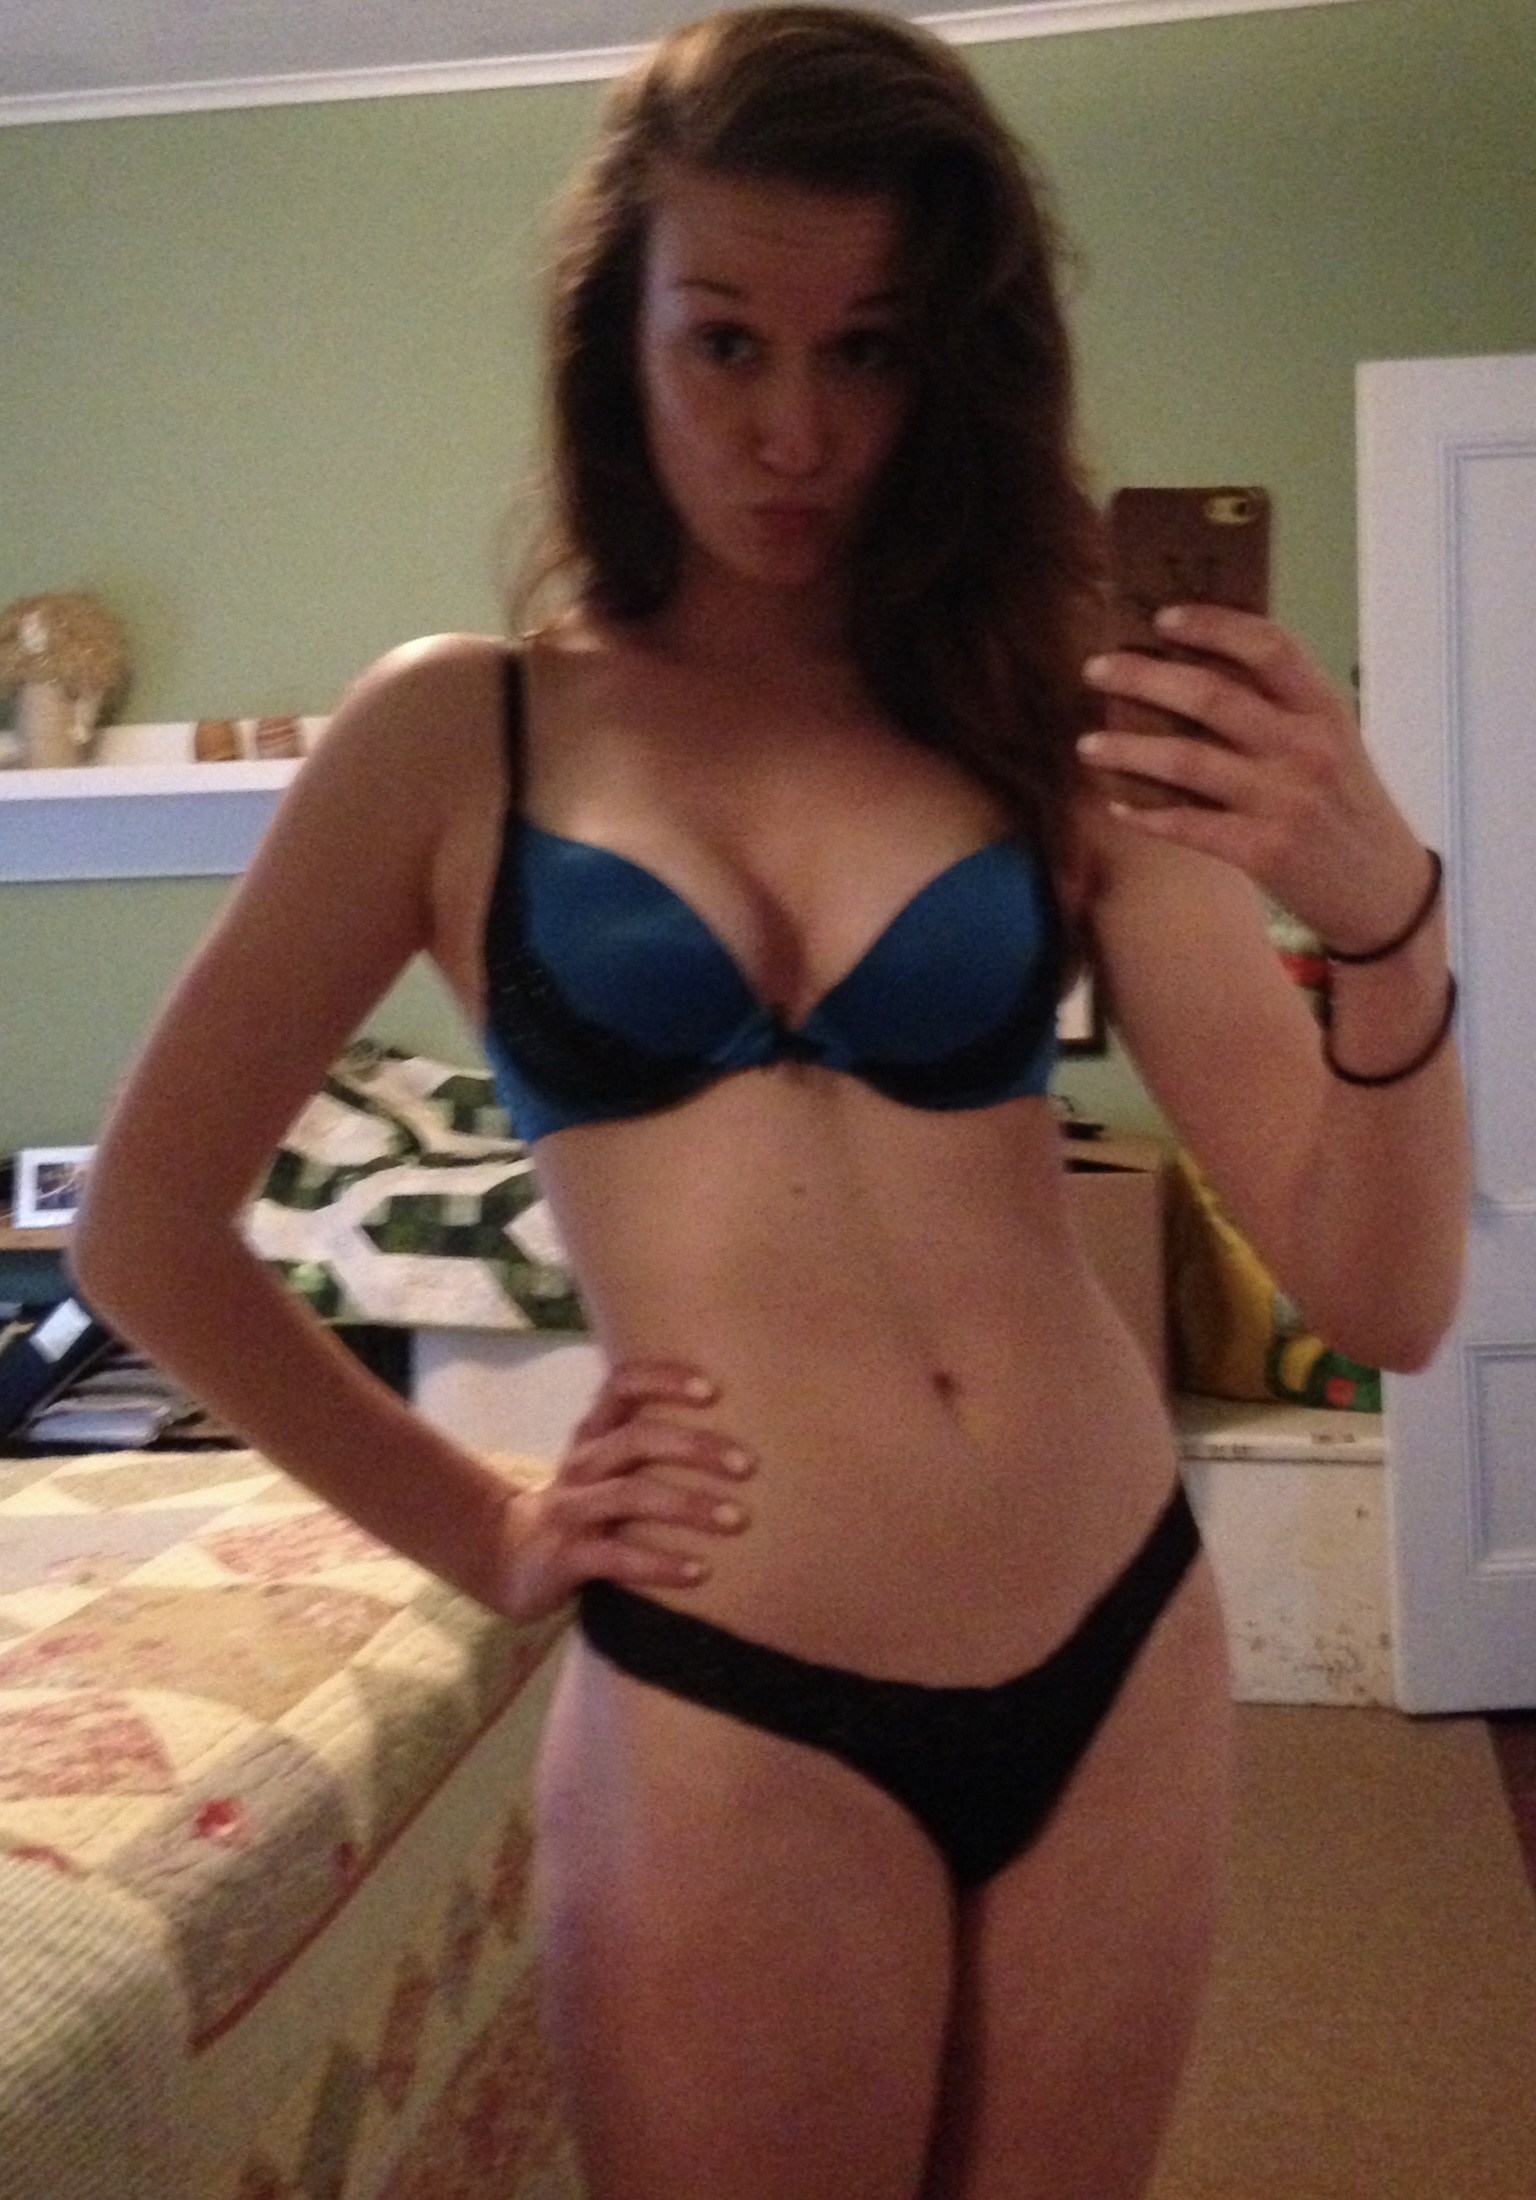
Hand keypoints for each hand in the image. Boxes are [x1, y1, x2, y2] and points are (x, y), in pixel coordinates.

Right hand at [488, 1358, 753, 1623]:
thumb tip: (740, 1425)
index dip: (664, 1380)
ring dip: (688, 1506)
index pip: (623, 1385)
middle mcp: (582, 1462)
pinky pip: (616, 1557)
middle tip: (748, 1465)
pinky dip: (660, 1563)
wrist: (511, 1556)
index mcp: (595, 1432)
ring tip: (737, 1519)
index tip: (713, 1390)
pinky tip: (700, 1572)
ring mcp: (570, 1508)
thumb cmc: (586, 1503)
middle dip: (695, 1448)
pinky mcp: (566, 1555)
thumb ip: (652, 1440)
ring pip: (629, 1496)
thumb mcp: (608, 1463)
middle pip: (637, 1438)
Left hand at [1078, 604, 1432, 952]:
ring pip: (1186, 761)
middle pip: (1211, 696)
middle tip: (1095, 669)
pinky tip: (1116, 805)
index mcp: (1324, 710)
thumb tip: (1201, 664)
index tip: (1162, 618)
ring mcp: (1284, 801)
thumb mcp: (1334, 742)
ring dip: (1127, 749)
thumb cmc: (1347, 806)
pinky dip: (1145, 814)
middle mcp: (1306, 748)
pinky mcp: (1263, 852)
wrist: (1383, 890)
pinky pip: (1187, 825)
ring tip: (1087, 744)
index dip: (1212, 625)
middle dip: (1143, 677)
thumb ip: (1282, 707)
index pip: (1269, 647)